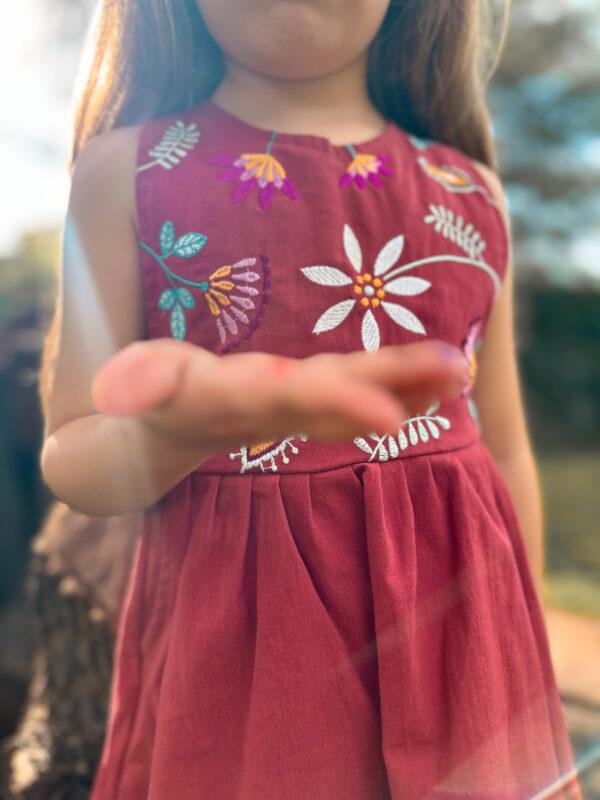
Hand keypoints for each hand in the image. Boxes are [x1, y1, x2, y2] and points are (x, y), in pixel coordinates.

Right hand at [91, 338, 468, 452]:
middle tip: (423, 393)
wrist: (172, 437)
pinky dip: (406, 381)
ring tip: (459, 369)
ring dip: (403, 383)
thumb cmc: (154, 399)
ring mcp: (291, 407)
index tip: (376, 416)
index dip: (320, 402)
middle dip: (359, 396)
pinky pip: (360, 387)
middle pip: (311, 399)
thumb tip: (117, 395)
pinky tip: (453, 373)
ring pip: (347, 394)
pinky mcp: (309, 398)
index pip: (254, 397)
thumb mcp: (137, 385)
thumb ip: (138, 383)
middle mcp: (263, 409)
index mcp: (218, 399)